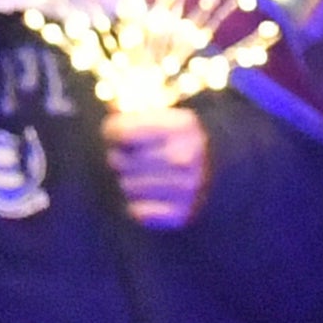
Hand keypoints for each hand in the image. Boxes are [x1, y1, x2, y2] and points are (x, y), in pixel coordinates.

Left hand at [103, 107, 211, 230]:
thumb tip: (108, 107)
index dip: (111, 132)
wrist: (214, 169)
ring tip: (141, 175)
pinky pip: (138, 211)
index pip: (121, 132)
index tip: (114, 134)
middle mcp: (185, 157)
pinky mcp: (182, 214)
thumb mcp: (161, 116)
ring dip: (127, 181)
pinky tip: (150, 195)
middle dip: (117, 157)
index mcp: (181, 126)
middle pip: (119, 160)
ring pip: (126, 186)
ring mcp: (186, 188)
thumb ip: (132, 113)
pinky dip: (138, 205)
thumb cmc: (176, 139)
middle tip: (128, 157)